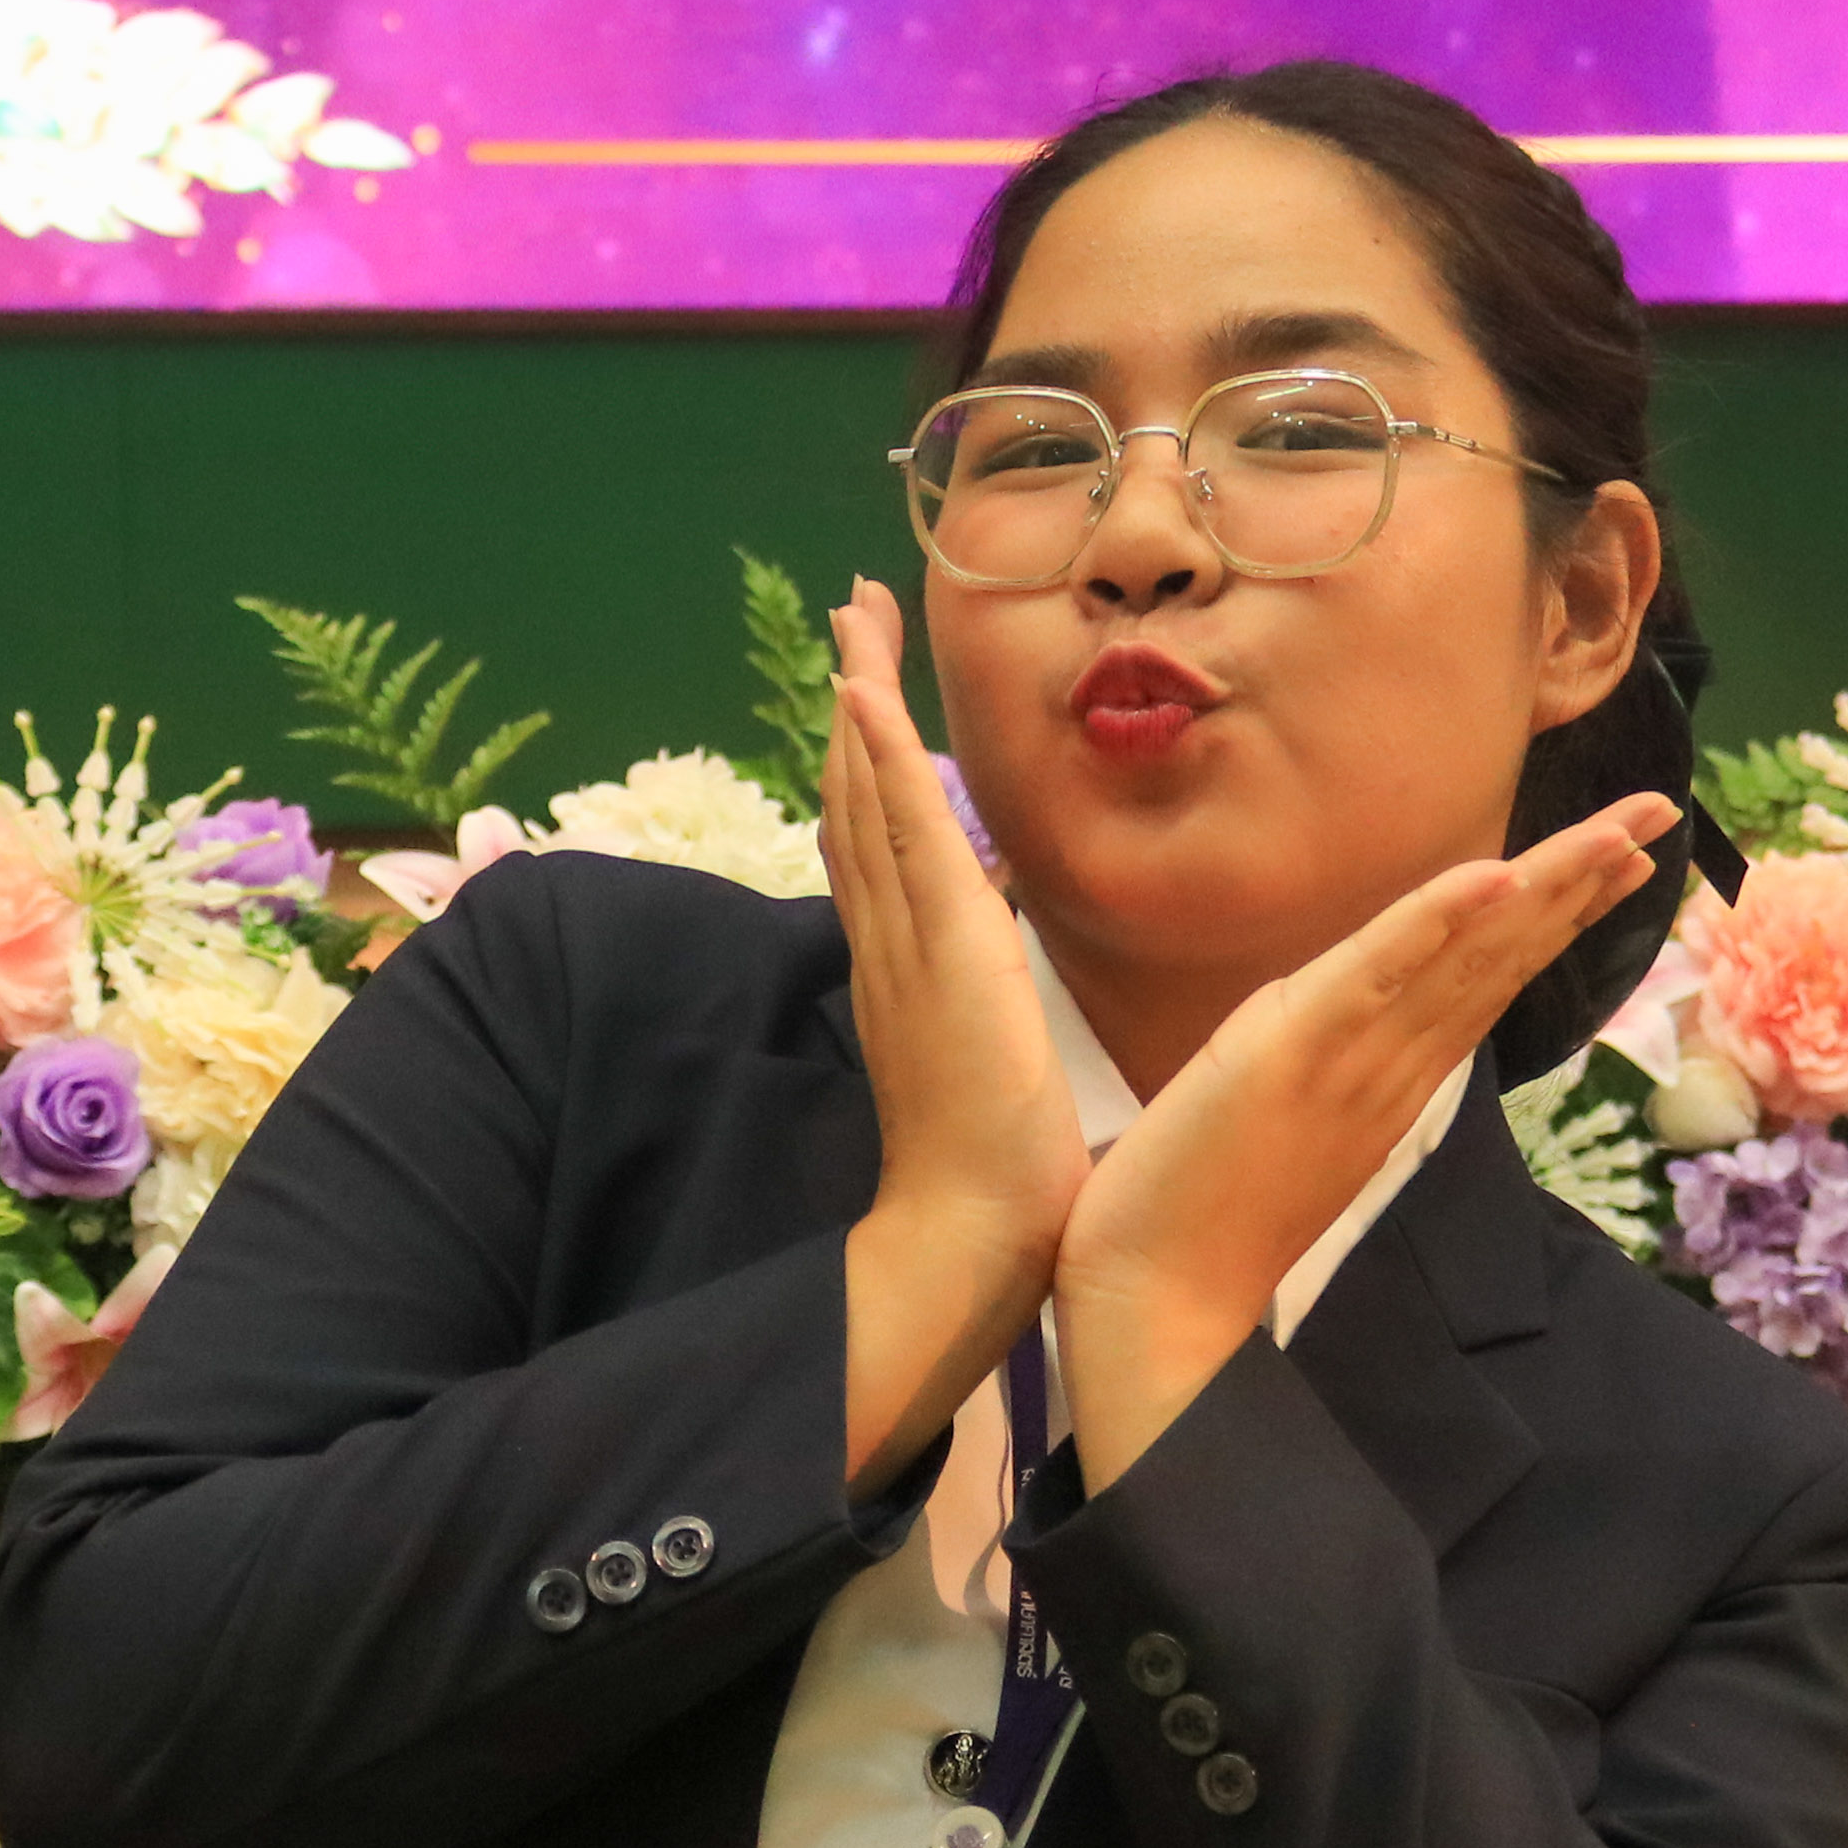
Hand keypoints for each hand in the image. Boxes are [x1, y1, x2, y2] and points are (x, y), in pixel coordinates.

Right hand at [823, 576, 1080, 1491]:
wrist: (976, 1234)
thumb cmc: (997, 1178)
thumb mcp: (991, 1069)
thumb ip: (982, 1017)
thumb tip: (996, 986)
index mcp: (904, 972)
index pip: (876, 846)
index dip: (868, 763)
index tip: (867, 691)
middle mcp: (888, 944)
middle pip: (858, 799)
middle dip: (856, 704)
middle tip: (850, 613)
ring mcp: (905, 940)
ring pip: (869, 796)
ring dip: (862, 700)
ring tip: (853, 615)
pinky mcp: (939, 946)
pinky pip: (898, 832)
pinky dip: (879, 757)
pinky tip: (863, 693)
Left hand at [1052, 795, 1679, 1485]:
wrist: (1155, 1293)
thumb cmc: (1203, 1208)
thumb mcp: (1283, 1108)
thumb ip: (1332, 1057)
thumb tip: (1356, 1011)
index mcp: (1395, 1069)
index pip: (1493, 972)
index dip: (1561, 909)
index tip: (1625, 855)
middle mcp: (1396, 1060)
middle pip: (1507, 952)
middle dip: (1584, 880)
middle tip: (1661, 812)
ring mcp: (1357, 1057)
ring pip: (1470, 955)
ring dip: (1548, 886)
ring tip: (1619, 836)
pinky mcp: (1297, 1050)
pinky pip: (1380, 971)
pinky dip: (1437, 920)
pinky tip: (1498, 876)